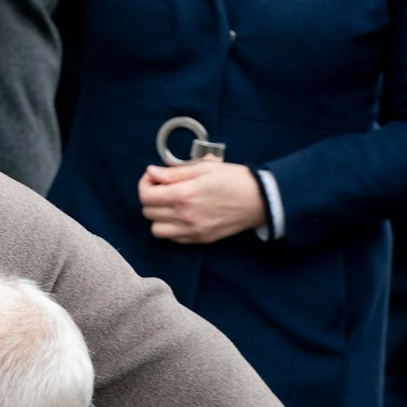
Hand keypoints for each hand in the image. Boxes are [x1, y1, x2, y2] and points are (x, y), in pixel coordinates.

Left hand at [138, 160, 266, 243]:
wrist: (260, 200)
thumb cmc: (235, 180)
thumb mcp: (204, 168)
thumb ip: (174, 172)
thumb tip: (151, 172)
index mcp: (183, 195)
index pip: (145, 195)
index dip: (145, 183)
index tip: (154, 178)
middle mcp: (185, 216)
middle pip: (148, 212)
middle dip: (151, 197)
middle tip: (162, 188)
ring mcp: (192, 230)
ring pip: (156, 229)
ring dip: (158, 216)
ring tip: (169, 204)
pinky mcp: (200, 239)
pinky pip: (173, 238)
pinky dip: (170, 228)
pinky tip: (180, 215)